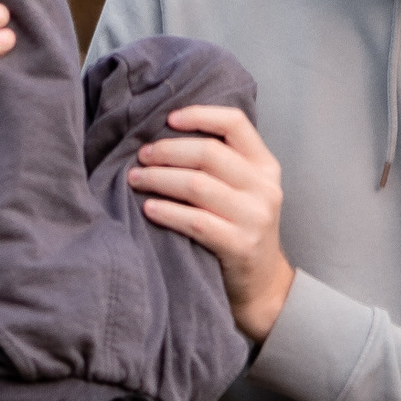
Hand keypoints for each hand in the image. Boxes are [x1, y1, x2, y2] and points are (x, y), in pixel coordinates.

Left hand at [133, 104, 293, 341]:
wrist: (262, 286)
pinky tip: (148, 208)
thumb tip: (167, 132)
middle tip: (141, 156)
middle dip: (167, 151)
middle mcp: (264, 187)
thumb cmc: (240, 230)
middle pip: (208, 153)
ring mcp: (254, 217)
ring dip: (159, 178)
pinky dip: (166, 211)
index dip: (199, 115)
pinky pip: (195, 220)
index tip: (167, 118)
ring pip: (197, 185)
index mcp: (265, 166)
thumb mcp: (244, 190)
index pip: (235, 123)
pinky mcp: (240, 245)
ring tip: (135, 179)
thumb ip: (222, 163)